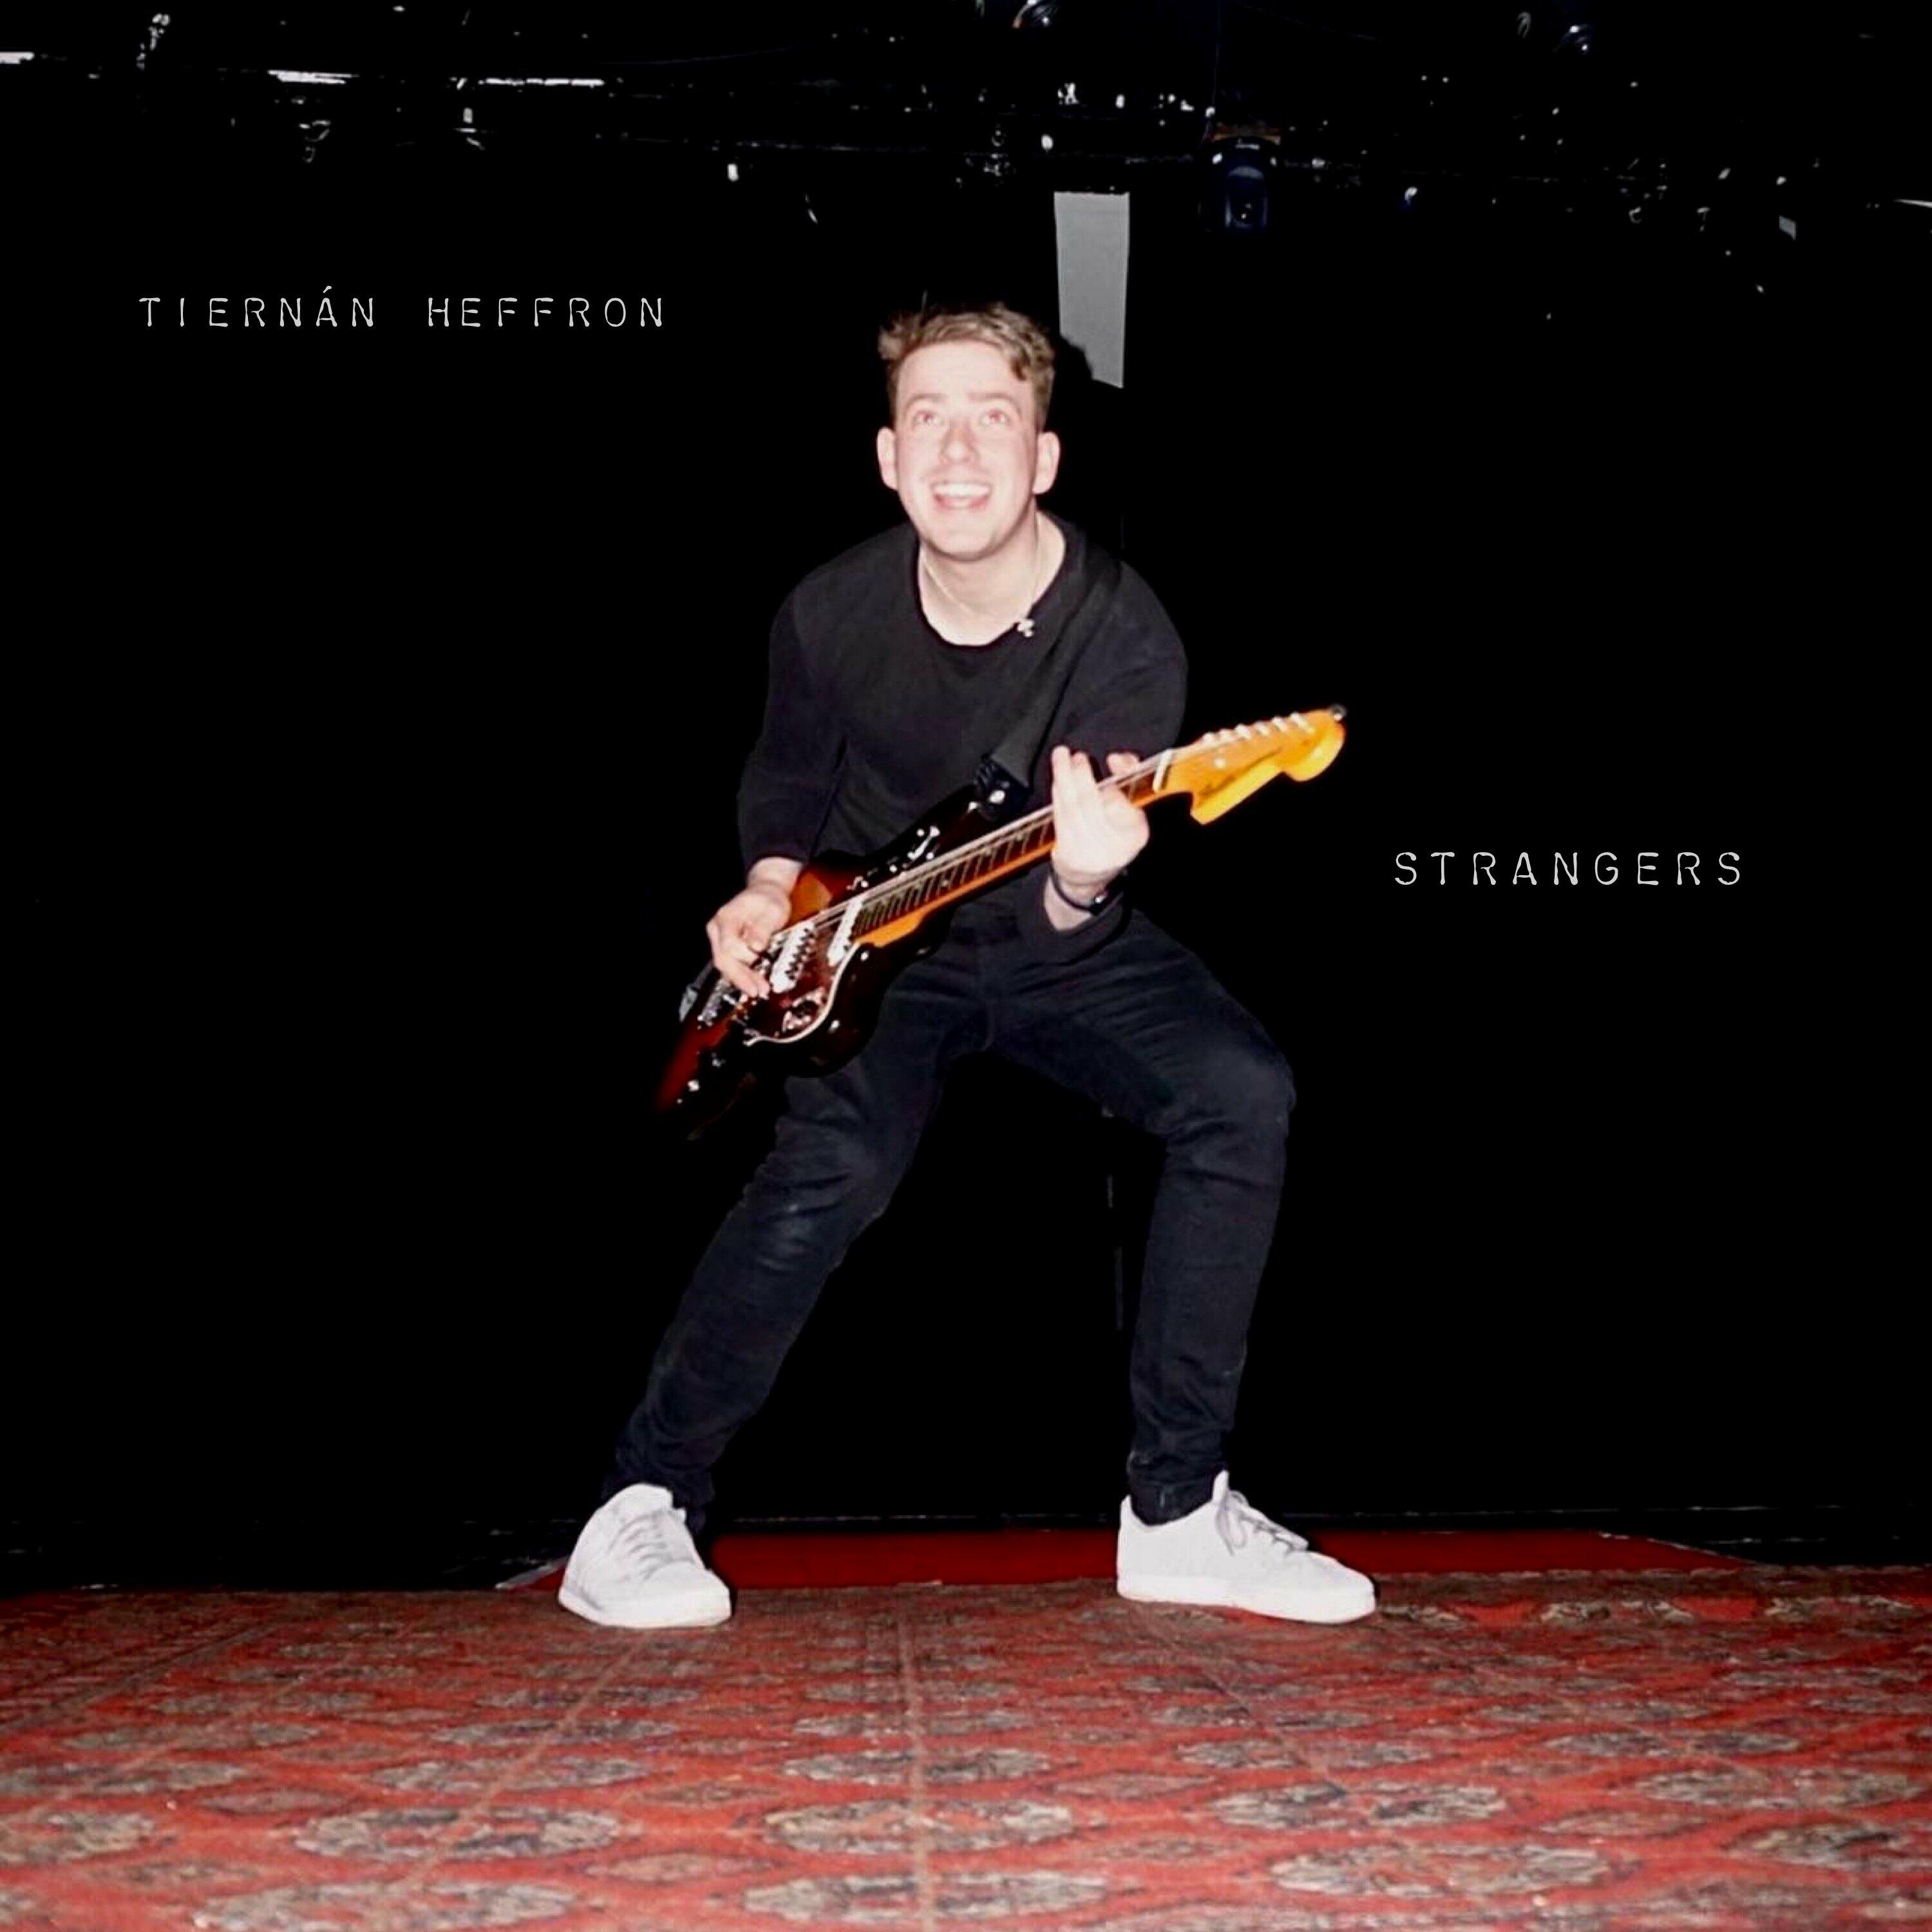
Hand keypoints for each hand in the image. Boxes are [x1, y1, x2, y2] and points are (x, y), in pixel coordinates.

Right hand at [707, 878, 790, 996]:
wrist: (766, 893)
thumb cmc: (769, 899)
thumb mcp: (772, 910)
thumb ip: (763, 928)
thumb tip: (755, 946)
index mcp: (727, 917)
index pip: (729, 945)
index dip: (745, 957)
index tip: (761, 961)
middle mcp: (718, 929)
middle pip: (722, 959)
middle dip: (741, 977)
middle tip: (757, 990)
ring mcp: (719, 938)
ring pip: (724, 965)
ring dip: (741, 979)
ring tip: (758, 990)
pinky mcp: (725, 946)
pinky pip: (730, 964)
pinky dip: (742, 975)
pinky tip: (753, 983)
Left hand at [1048, 746, 1146, 892]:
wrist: (1089, 876)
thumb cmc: (1111, 837)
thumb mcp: (1130, 812)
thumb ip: (1129, 782)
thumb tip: (1120, 759)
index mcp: (1135, 835)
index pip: (1127, 803)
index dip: (1120, 777)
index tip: (1113, 759)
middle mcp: (1113, 847)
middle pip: (1093, 802)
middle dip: (1082, 774)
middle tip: (1078, 756)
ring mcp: (1088, 851)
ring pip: (1072, 806)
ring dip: (1064, 777)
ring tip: (1062, 757)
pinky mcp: (1066, 852)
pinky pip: (1060, 816)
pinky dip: (1058, 794)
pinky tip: (1058, 780)